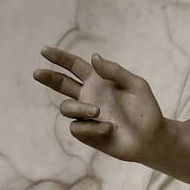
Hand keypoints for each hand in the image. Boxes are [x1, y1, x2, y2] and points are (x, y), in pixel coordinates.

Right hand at [33, 47, 164, 161]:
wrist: (151, 138)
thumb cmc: (146, 110)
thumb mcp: (136, 85)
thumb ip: (115, 71)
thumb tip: (93, 57)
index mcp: (98, 81)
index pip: (74, 66)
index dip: (59, 58)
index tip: (44, 51)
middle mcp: (88, 96)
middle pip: (61, 84)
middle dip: (49, 78)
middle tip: (37, 72)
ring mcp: (86, 115)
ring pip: (67, 107)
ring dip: (81, 108)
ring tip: (98, 111)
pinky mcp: (86, 133)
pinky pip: (77, 127)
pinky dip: (93, 127)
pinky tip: (109, 128)